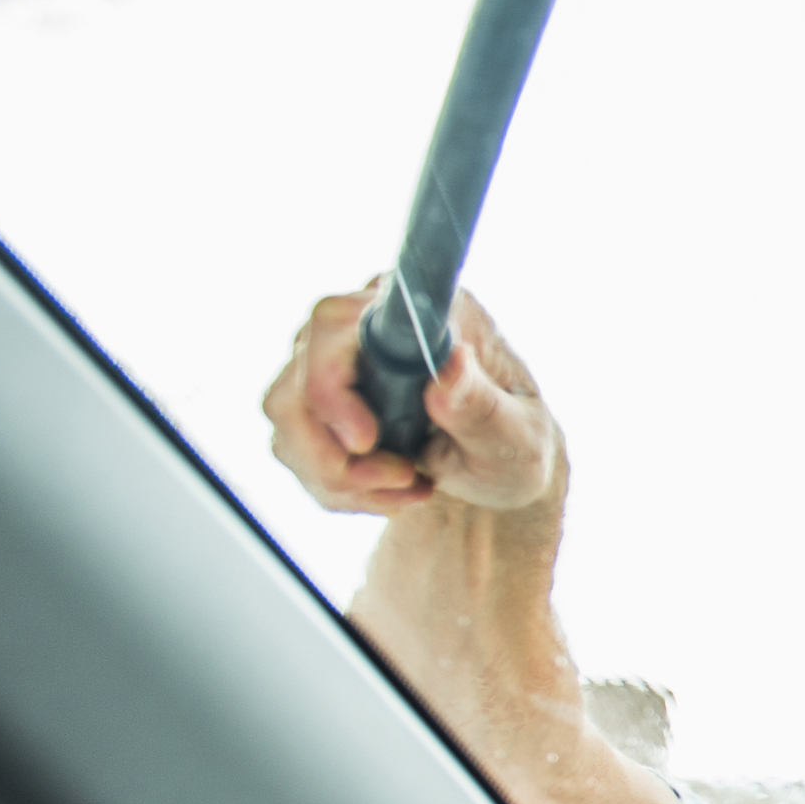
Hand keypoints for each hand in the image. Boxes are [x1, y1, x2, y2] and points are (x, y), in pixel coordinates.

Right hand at [262, 283, 562, 518]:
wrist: (497, 471)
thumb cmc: (514, 446)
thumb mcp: (517, 436)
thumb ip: (483, 406)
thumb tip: (452, 364)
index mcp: (420, 313)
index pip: (336, 321)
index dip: (332, 382)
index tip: (365, 441)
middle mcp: (365, 325)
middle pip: (297, 380)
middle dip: (334, 451)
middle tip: (400, 479)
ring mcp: (334, 362)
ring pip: (287, 417)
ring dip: (338, 474)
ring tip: (408, 487)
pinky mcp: (317, 402)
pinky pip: (292, 446)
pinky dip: (337, 486)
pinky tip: (389, 491)